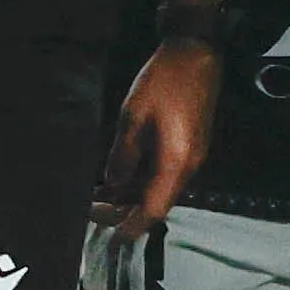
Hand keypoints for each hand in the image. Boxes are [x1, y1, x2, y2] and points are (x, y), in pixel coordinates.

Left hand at [97, 36, 215, 235]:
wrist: (196, 52)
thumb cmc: (164, 81)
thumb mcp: (133, 118)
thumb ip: (122, 156)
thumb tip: (113, 183)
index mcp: (177, 163)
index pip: (154, 209)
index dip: (132, 225)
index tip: (111, 237)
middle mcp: (189, 166)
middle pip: (157, 201)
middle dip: (126, 209)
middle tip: (94, 207)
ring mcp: (191, 155)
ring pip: (160, 187)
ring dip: (132, 194)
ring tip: (100, 192)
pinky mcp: (189, 145)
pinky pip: (165, 172)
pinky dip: (142, 178)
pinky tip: (121, 174)